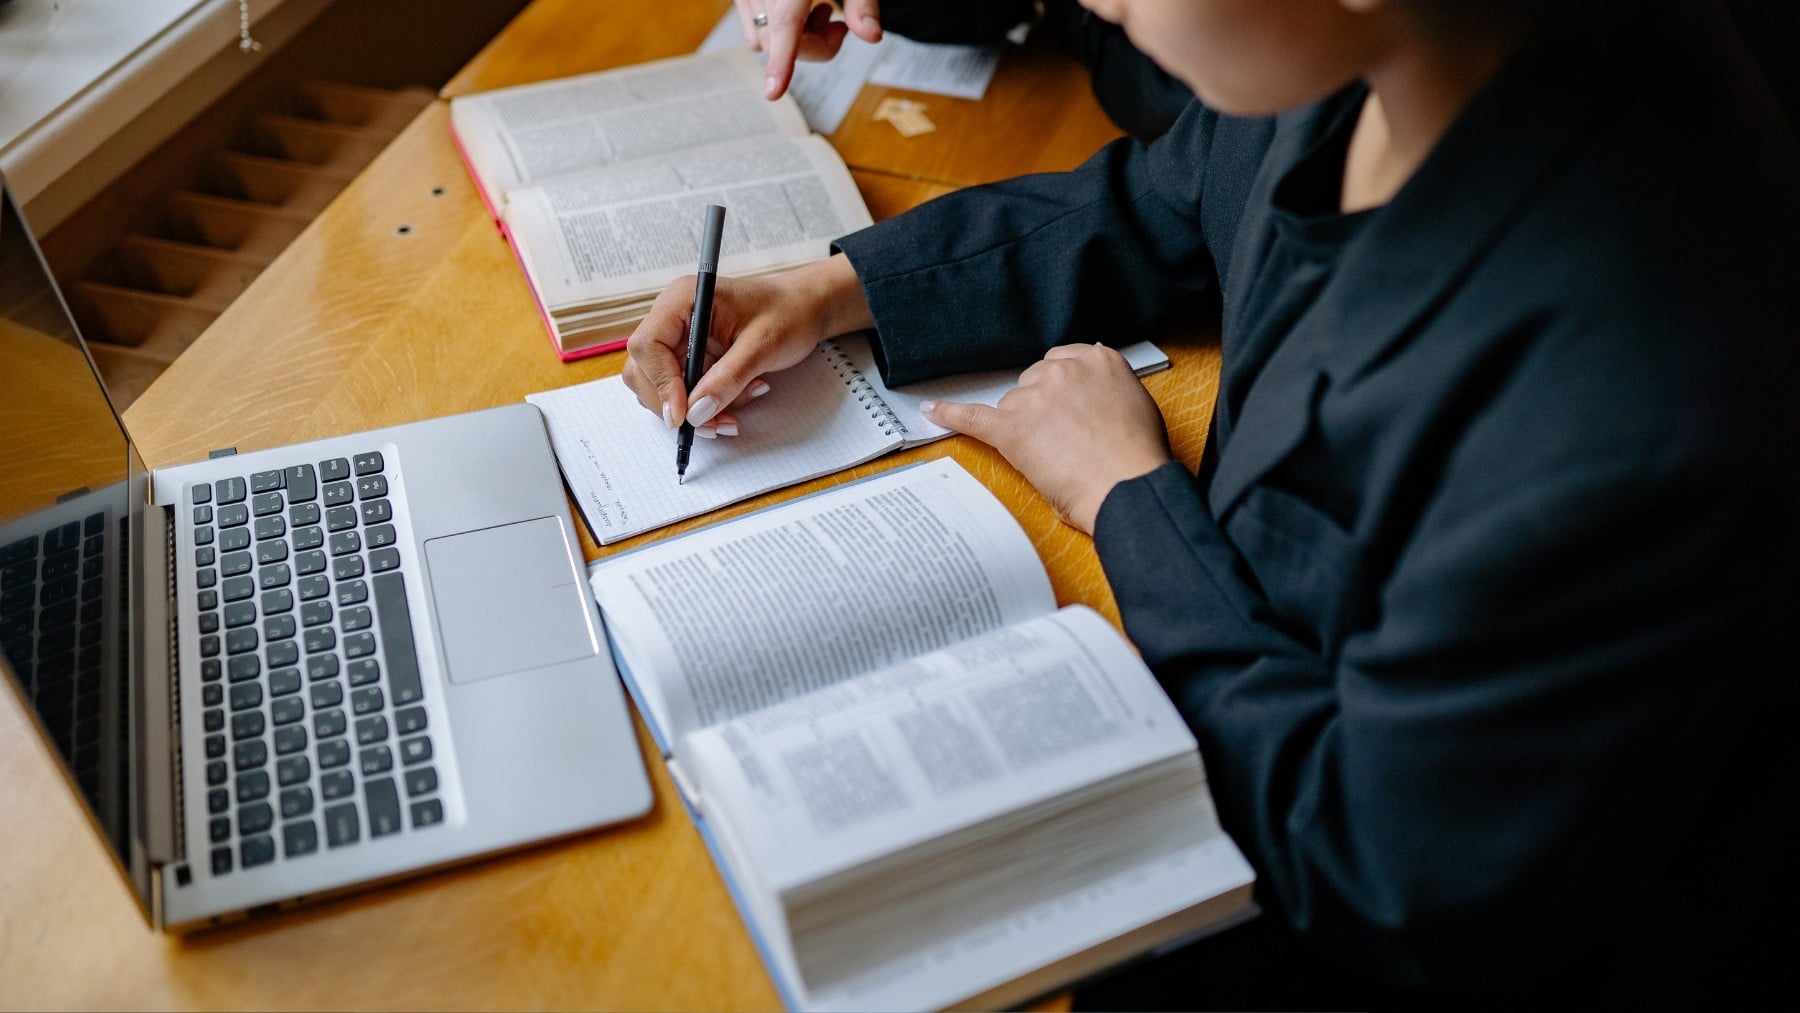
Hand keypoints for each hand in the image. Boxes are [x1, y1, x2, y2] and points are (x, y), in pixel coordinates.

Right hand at [622, 254, 874, 433]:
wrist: (804, 310)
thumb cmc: (787, 314)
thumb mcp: (762, 347)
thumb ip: (727, 379)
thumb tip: (696, 412)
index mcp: (683, 300)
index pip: (648, 345)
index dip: (660, 383)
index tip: (684, 414)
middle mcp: (673, 317)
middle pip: (644, 371)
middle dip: (677, 404)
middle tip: (714, 424)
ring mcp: (679, 339)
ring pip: (663, 388)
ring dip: (696, 409)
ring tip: (737, 409)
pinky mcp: (690, 358)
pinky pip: (684, 392)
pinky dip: (707, 405)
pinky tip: (739, 397)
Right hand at [736, 0, 883, 99]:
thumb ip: (862, 2)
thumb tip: (872, 37)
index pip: (785, 28)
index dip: (781, 63)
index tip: (773, 92)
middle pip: (778, 41)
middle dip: (812, 46)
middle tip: (841, 26)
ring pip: (762, 37)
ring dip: (793, 40)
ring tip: (822, 11)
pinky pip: (752, 24)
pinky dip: (777, 29)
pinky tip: (800, 8)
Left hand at [923, 344, 1171, 533]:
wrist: (1129, 486)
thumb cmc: (1138, 457)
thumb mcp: (1134, 403)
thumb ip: (1104, 390)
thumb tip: (1084, 396)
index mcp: (1099, 360)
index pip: (1060, 362)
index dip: (1058, 389)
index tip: (1060, 404)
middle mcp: (1064, 370)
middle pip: (1033, 382)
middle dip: (1041, 409)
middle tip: (1064, 441)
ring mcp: (1035, 396)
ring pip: (1013, 405)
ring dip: (1025, 427)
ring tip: (1056, 459)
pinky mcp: (1013, 427)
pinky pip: (973, 416)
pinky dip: (949, 414)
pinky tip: (932, 410)